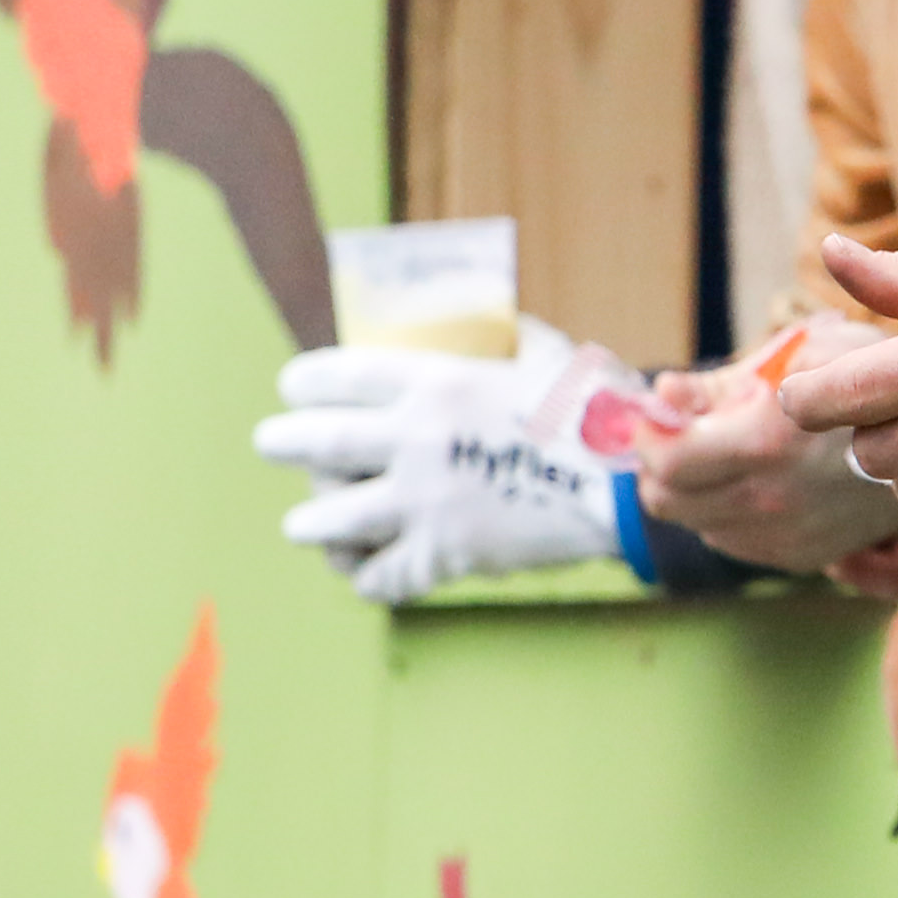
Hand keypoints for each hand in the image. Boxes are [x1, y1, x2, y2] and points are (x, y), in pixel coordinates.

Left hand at [251, 321, 630, 602]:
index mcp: (436, 382)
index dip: (305, 382)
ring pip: (334, 517)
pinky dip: (366, 576)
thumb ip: (505, 339)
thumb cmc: (594, 409)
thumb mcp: (545, 352)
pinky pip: (381, 574)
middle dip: (284, 442)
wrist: (628, 482)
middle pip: (320, 442)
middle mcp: (415, 439)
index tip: (291, 387)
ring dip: (310, 521)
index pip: (341, 376)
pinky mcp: (443, 554)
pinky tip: (364, 573)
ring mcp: (425, 500)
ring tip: (301, 526)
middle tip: (269, 443)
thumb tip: (489, 321)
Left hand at [631, 337, 897, 572]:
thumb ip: (724, 379)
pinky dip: (725, 510)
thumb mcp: (808, 351)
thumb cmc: (881, 377)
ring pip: (697, 523)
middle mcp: (772, 503)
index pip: (663, 465)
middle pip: (667, 502)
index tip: (658, 409)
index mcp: (766, 444)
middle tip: (680, 428)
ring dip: (692, 488)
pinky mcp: (806, 557)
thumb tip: (665, 393)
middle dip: (659, 461)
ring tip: (721, 447)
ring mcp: (789, 539)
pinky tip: (753, 476)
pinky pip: (733, 541)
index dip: (646, 434)